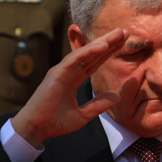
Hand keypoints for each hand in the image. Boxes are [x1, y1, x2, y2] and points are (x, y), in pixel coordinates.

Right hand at [10, 28, 127, 147]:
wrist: (36, 129)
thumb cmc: (54, 122)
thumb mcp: (83, 115)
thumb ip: (98, 105)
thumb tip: (116, 96)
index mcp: (74, 79)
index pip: (94, 62)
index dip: (108, 52)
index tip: (123, 42)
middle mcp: (69, 72)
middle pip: (92, 54)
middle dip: (109, 42)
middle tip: (125, 32)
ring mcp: (62, 70)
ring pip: (85, 52)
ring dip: (102, 42)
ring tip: (118, 33)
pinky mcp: (57, 73)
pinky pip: (75, 59)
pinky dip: (88, 51)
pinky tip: (103, 45)